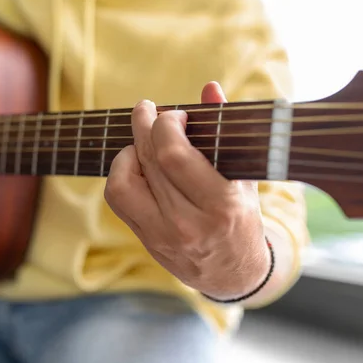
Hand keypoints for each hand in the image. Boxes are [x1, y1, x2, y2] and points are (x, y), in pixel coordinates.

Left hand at [105, 82, 269, 300]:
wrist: (233, 274)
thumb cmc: (243, 220)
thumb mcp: (244, 177)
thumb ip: (225, 131)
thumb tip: (209, 87)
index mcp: (221, 204)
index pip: (174, 155)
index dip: (167, 124)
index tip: (176, 114)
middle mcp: (188, 223)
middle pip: (149, 161)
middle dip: (143, 124)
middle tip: (145, 108)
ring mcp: (162, 235)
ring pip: (124, 183)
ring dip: (127, 152)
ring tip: (140, 141)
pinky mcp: (147, 241)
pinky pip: (119, 200)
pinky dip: (120, 175)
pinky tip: (135, 165)